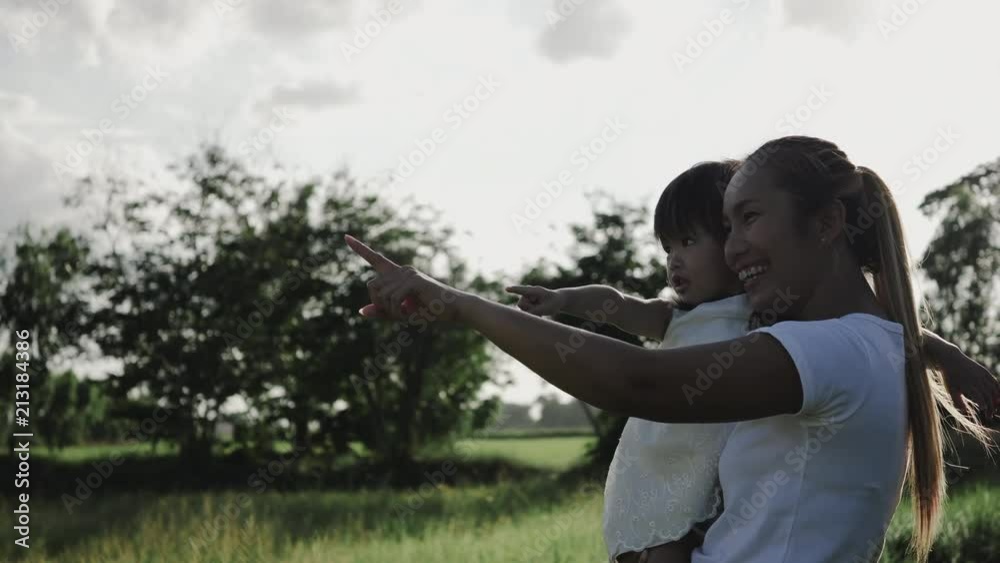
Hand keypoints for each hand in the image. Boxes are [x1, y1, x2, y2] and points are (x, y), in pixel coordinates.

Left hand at [345, 235, 466, 321]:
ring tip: (409, 315)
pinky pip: (393, 299)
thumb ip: (382, 311)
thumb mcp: (401, 313)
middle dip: (379, 304)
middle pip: (372, 286)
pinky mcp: (414, 281)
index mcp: (397, 275)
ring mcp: (407, 273)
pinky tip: (411, 315)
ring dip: (392, 311)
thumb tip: (362, 311)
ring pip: (381, 295)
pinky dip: (399, 312)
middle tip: (397, 314)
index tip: (345, 237)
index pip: (375, 259)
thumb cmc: (429, 311)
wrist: (453, 309)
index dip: (360, 248)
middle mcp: (401, 270)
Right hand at [505, 285, 566, 316]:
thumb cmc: (554, 302)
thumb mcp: (546, 308)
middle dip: (528, 309)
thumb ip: (535, 311)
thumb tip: (524, 315)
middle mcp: (528, 293)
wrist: (557, 301)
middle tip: (540, 308)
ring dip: (531, 312)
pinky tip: (539, 312)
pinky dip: (532, 314)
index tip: (506, 289)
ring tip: (541, 310)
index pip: (522, 290)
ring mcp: (527, 298)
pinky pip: (525, 312)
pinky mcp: (527, 304)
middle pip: (521, 304)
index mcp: (535, 290)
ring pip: (522, 309)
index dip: (514, 290)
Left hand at [936, 346, 999, 421]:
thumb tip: (965, 412)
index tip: (985, 412)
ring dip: (996, 400)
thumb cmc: (950, 378)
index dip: (984, 405)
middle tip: (989, 415)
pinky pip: (994, 382)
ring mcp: (982, 376)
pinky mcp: (985, 372)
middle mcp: (977, 381)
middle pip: (988, 396)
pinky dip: (997, 389)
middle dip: (991, 407)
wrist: (952, 360)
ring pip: (993, 390)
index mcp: (968, 386)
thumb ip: (957, 402)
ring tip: (994, 408)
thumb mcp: (951, 390)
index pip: (980, 398)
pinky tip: (997, 397)